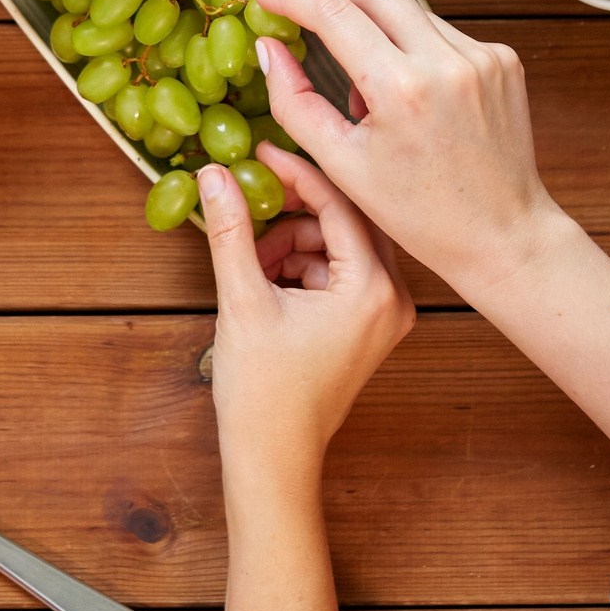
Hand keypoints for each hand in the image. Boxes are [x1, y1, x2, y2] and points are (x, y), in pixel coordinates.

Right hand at [201, 142, 413, 458]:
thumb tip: (215, 174)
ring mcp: (385, 315)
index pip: (341, 205)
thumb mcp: (242, 299)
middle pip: (346, 221)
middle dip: (295, 211)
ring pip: (339, 246)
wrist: (273, 457)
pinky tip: (267, 281)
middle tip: (253, 198)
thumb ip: (232, 230)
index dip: (297, 174)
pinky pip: (339, 272)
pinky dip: (302, 267)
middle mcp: (393, 299)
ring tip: (252, 262)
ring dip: (294, 242)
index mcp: (373, 289)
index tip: (261, 153)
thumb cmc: (263, 392)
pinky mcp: (369, 327)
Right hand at [249, 0, 563, 292]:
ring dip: (375, 25)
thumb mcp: (342, 166)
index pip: (335, 13)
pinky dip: (413, 47)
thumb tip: (269, 47)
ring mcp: (483, 55)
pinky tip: (410, 94)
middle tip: (303, 6)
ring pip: (411, 8)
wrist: (502, 235)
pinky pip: (442, 32)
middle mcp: (448, 61)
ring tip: (366, 84)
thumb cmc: (420, 214)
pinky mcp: (503, 59)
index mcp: (403, 89)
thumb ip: (295, 103)